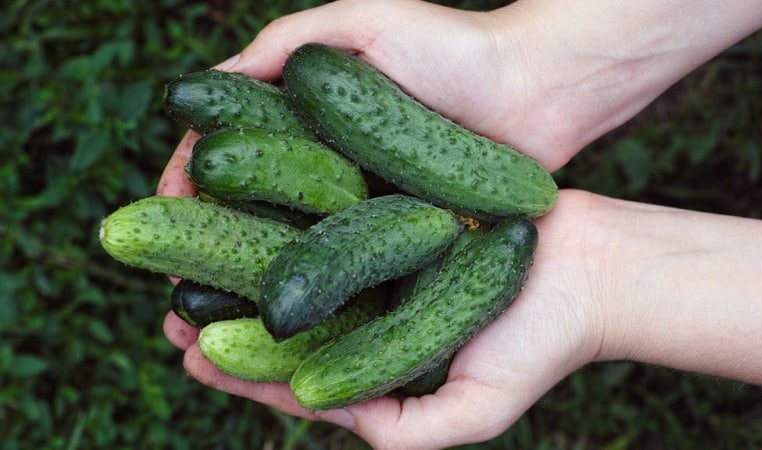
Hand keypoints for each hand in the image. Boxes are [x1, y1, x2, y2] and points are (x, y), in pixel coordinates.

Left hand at [164, 186, 761, 448]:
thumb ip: (404, 433)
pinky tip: (254, 208)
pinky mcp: (396, 223)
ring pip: (302, 272)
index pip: (297, 378)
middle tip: (171, 315)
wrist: (591, 270)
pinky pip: (335, 224)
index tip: (192, 355)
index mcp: (382, 366)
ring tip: (192, 265)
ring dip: (246, 268)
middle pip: (287, 325)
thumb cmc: (540, 345)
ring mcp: (384, 270)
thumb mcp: (474, 413)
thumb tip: (319, 410)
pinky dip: (294, 222)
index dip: (242, 373)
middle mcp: (374, 318)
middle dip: (227, 323)